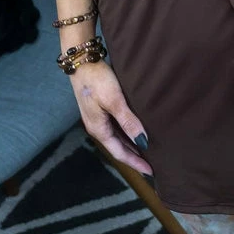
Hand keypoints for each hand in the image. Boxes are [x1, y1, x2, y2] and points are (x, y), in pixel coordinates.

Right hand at [70, 60, 153, 175]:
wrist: (81, 60)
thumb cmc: (97, 79)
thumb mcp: (114, 100)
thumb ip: (128, 121)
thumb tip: (143, 142)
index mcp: (99, 129)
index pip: (120, 153)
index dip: (135, 162)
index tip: (151, 172)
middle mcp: (97, 127)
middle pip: (118, 147)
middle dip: (134, 157)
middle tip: (151, 165)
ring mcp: (97, 117)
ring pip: (117, 138)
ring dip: (130, 145)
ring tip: (146, 151)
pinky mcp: (99, 108)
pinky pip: (115, 127)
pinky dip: (126, 133)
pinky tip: (134, 130)